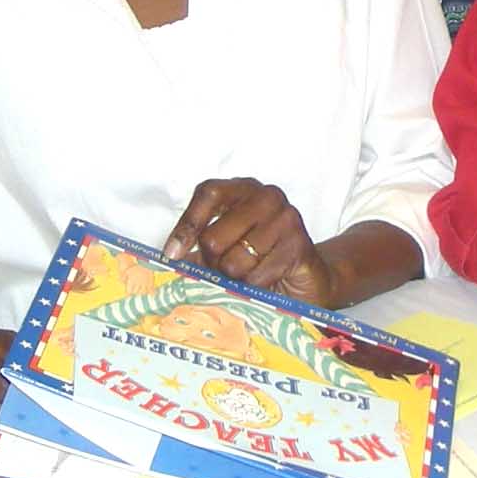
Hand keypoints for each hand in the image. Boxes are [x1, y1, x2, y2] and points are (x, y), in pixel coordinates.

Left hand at [164, 178, 334, 306]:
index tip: (173, 255)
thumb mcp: (226, 247)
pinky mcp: (298, 246)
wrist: (308, 279)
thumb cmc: (260, 259)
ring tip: (249, 274)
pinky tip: (266, 281)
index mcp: (243, 189)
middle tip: (225, 269)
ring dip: (235, 279)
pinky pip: (256, 277)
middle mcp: (266, 197)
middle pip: (213, 237)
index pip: (209, 193)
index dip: (188, 224)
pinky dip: (255, 288)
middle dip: (213, 263)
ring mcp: (286, 218)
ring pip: (234, 262)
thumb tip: (168, 259)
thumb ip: (198, 248)